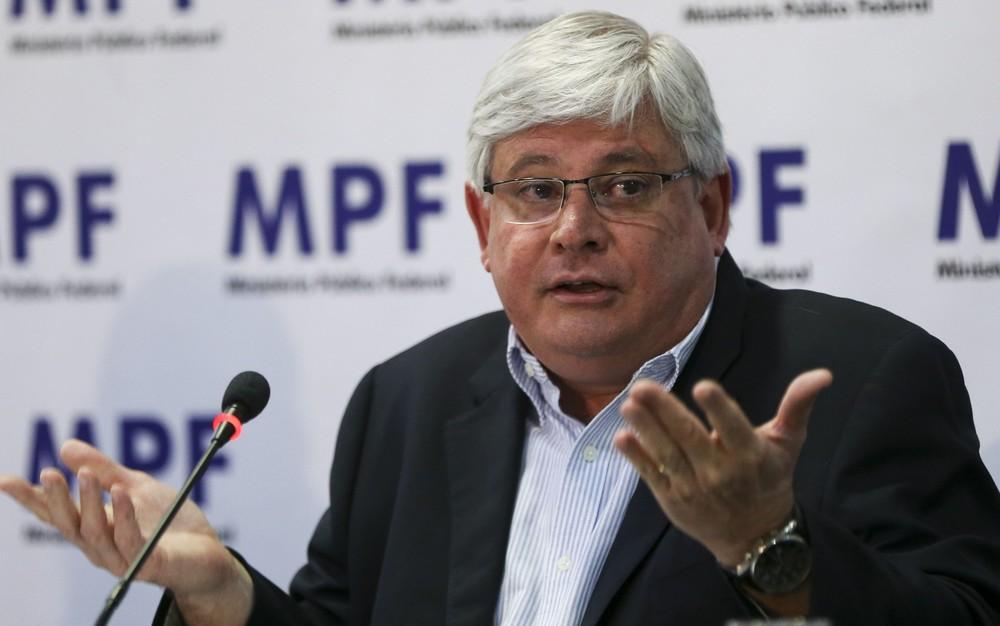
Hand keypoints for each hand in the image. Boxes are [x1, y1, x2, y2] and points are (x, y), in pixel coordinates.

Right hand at [0, 439, 251, 624]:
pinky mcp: (147, 563)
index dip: (29, 498)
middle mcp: (100, 545)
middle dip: (56, 499)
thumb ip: (104, 468)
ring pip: (95, 532)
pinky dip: (123, 515)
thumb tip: (66, 446)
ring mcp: (122, 558)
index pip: (55, 512)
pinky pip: (129, 540)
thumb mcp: (135, 486)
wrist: (207, 551)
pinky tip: (122, 494)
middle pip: (68, 524)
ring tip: (87, 475)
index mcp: (93, 526)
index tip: (4, 479)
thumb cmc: (169, 521)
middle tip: (49, 472)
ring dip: (89, 502)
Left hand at [614, 369, 831, 565]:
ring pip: (667, 455)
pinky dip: (636, 458)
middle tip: (643, 386)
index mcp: (750, 456)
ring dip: (645, 430)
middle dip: (665, 412)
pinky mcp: (673, 499)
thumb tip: (823, 374)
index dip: (718, 409)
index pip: (733, 429)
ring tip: (628, 405)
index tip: (703, 385)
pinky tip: (620, 437)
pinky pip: (652, 475)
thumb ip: (797, 406)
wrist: (755, 537)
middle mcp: (721, 474)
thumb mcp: (788, 443)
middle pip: (690, 439)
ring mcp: (694, 488)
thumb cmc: (770, 478)